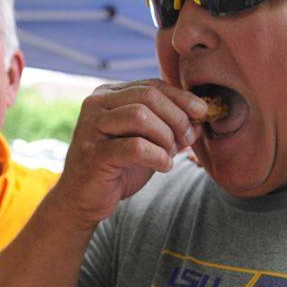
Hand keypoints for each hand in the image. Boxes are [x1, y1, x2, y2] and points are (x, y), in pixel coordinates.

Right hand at [55, 79, 207, 226]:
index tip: (202, 113)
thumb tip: (201, 118)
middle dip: (176, 117)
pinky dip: (157, 156)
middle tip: (187, 139)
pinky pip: (136, 146)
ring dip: (165, 136)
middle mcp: (97, 105)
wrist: (83, 201)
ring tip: (169, 154)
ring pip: (141, 116)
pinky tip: (163, 166)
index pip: (152, 85)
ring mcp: (92, 128)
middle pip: (148, 97)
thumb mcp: (147, 143)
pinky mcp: (94, 153)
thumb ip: (169, 128)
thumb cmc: (117, 169)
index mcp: (108, 95)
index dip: (181, 97)